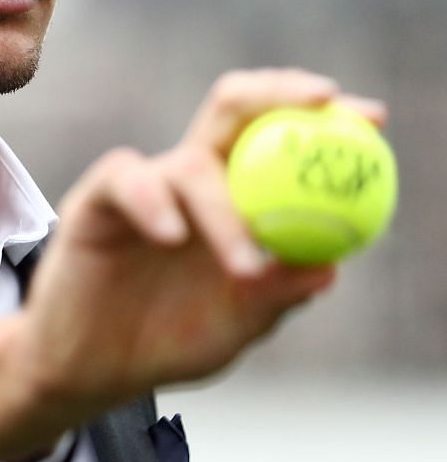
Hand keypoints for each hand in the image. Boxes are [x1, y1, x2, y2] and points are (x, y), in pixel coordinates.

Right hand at [0, 69, 384, 460]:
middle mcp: (193, 179)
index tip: (371, 120)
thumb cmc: (167, 342)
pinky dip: (154, 202)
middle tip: (322, 104)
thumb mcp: (236, 326)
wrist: (90, 368)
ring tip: (246, 269)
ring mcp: (146, 186)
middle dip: (281, 93)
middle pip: (235, 108)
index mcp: (236, 199)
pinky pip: (128, 180)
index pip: (282, 138)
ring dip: (228, 212)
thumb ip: (277, 298)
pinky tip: (171, 235)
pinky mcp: (97, 200)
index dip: (326, 120)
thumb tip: (329, 268)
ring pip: (193, 164)